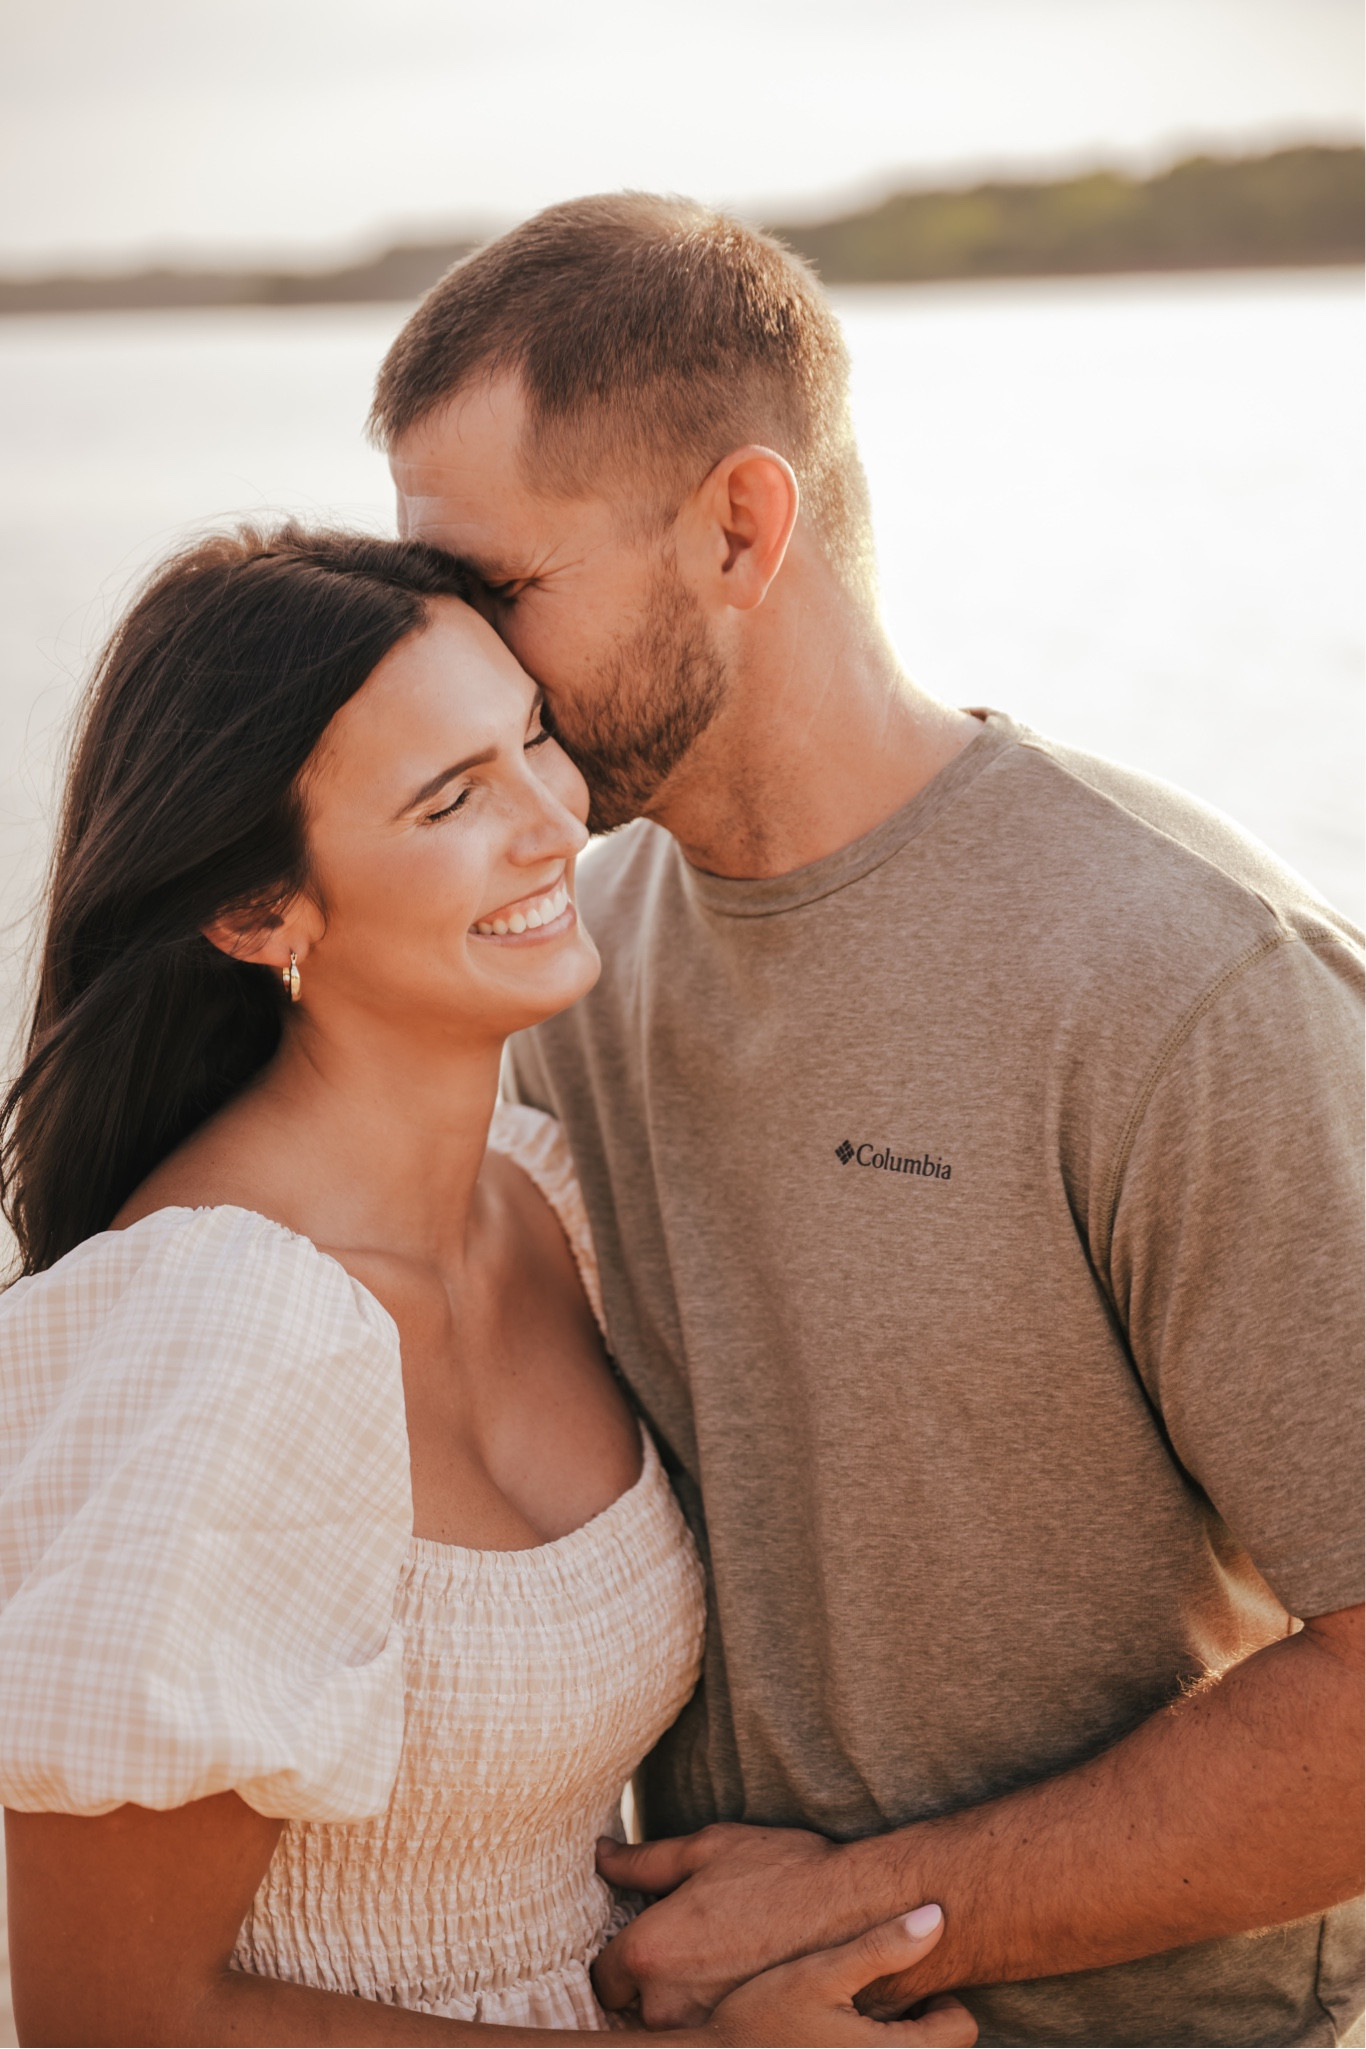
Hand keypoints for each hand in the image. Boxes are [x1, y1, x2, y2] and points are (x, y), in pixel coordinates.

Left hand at [596, 1824, 876, 2026]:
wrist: (855, 1909)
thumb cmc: (780, 1871)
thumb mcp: (706, 1849)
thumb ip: (644, 1860)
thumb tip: (601, 1855)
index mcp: (650, 1952)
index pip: (604, 1976)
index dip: (624, 1955)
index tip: (653, 1937)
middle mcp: (668, 2002)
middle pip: (637, 2003)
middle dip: (658, 1978)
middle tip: (696, 1944)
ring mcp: (706, 2027)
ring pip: (674, 2019)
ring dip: (688, 1996)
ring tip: (724, 1957)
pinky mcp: (740, 2037)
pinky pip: (710, 2029)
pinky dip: (717, 2008)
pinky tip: (743, 1976)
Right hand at [703, 1906, 976, 2047]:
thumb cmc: (762, 2018)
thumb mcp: (819, 1973)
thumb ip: (881, 1947)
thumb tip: (938, 1915)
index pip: (962, 2028)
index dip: (940, 1999)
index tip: (903, 1982)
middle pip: (941, 2045)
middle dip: (920, 2021)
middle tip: (879, 1996)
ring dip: (896, 2037)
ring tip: (859, 2015)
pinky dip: (869, 2047)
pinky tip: (836, 2035)